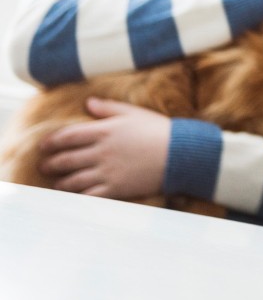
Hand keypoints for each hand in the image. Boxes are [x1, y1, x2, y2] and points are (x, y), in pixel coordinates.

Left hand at [38, 98, 170, 199]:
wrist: (181, 153)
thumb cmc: (158, 130)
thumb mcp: (134, 113)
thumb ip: (108, 108)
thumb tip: (88, 102)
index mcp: (104, 131)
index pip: (67, 136)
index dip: (51, 142)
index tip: (43, 146)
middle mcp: (101, 152)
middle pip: (65, 160)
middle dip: (51, 164)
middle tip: (44, 166)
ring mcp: (107, 172)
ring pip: (73, 180)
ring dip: (61, 182)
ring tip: (57, 183)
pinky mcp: (116, 189)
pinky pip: (89, 196)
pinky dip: (78, 197)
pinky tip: (74, 197)